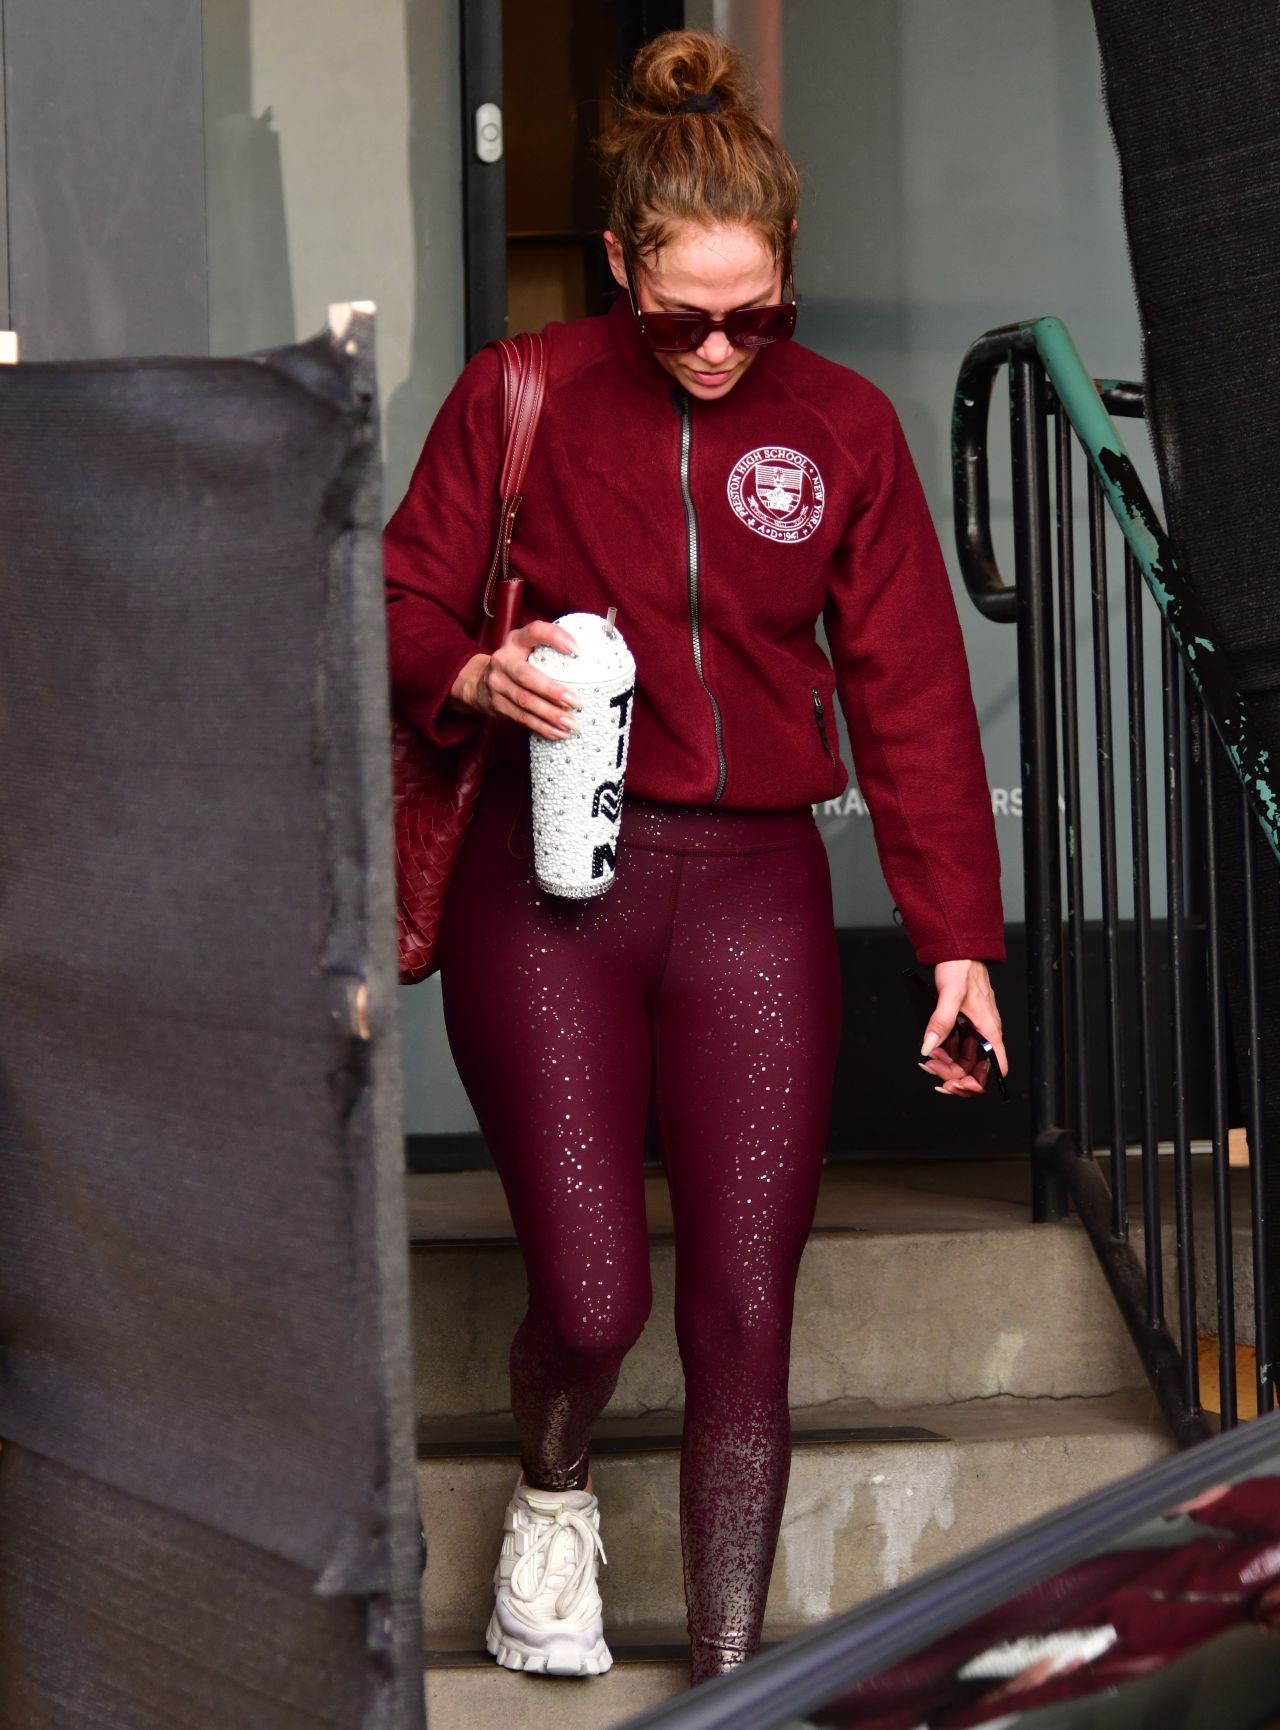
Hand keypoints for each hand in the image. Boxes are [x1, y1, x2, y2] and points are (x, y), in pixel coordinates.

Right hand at [450, 620, 582, 739]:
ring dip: (550, 715)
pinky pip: (522, 718)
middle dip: (552, 691)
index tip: (578, 651)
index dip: (556, 638)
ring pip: (525, 701)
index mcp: (516, 640)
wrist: (479, 682)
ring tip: (572, 724)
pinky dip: (542, 727)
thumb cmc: (517, 662)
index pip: (535, 631)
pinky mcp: (497, 705)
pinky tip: (558, 733)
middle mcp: (503, 659)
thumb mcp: (527, 647)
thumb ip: (549, 648)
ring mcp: (497, 684)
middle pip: (526, 676)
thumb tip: (591, 659)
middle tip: (576, 702)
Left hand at [918, 959, 1007, 1096]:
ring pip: (963, 1060)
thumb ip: (941, 1022)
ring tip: (928, 1060)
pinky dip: (943, 1052)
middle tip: (932, 1067)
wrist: (958, 951)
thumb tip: (929, 1047)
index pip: (995, 1069)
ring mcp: (974, 1030)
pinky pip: (956, 1047)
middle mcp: (984, 1034)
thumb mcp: (950, 995)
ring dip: (945, 1065)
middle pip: (974, 1069)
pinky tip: (931, 1050)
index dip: (977, 1083)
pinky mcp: (964, 1025)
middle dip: (952, 1074)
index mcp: (988, 1030)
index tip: (956, 1085)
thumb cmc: (962, 968)